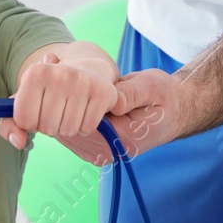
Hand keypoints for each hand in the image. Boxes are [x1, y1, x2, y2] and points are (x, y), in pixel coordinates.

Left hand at [0, 53, 118, 151]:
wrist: (87, 70)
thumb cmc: (50, 90)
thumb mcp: (25, 101)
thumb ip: (10, 124)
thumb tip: (18, 142)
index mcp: (34, 73)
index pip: (23, 121)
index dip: (31, 122)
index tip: (38, 109)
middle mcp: (59, 73)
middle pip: (47, 128)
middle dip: (50, 126)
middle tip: (57, 109)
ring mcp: (83, 81)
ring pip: (68, 130)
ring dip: (68, 127)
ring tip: (71, 109)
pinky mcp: (102, 92)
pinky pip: (87, 128)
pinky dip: (84, 126)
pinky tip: (85, 110)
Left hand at [53, 68, 187, 166]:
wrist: (173, 111)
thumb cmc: (163, 96)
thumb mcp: (151, 86)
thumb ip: (131, 93)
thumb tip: (112, 101)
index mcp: (125, 140)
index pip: (85, 125)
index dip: (69, 102)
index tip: (61, 75)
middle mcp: (111, 152)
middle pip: (70, 132)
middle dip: (58, 104)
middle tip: (50, 69)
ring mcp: (102, 153)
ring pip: (66, 134)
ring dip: (57, 109)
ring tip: (54, 78)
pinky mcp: (97, 148)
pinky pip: (71, 133)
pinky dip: (63, 113)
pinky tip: (60, 93)